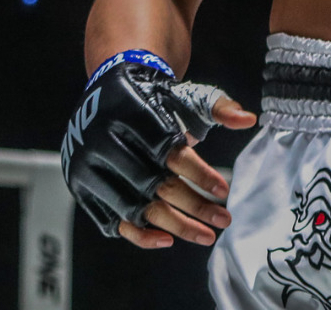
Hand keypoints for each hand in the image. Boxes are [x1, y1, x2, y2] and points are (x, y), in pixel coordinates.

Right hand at [61, 53, 255, 248]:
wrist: (108, 92)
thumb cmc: (155, 98)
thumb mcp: (187, 95)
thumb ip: (219, 107)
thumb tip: (249, 118)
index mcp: (131, 112)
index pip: (169, 151)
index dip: (198, 173)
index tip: (224, 190)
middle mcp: (103, 139)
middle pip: (154, 184)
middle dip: (194, 206)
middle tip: (224, 219)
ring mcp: (87, 166)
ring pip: (135, 208)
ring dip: (174, 226)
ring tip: (206, 235)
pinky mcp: (81, 186)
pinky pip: (110, 220)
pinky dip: (139, 234)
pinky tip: (168, 239)